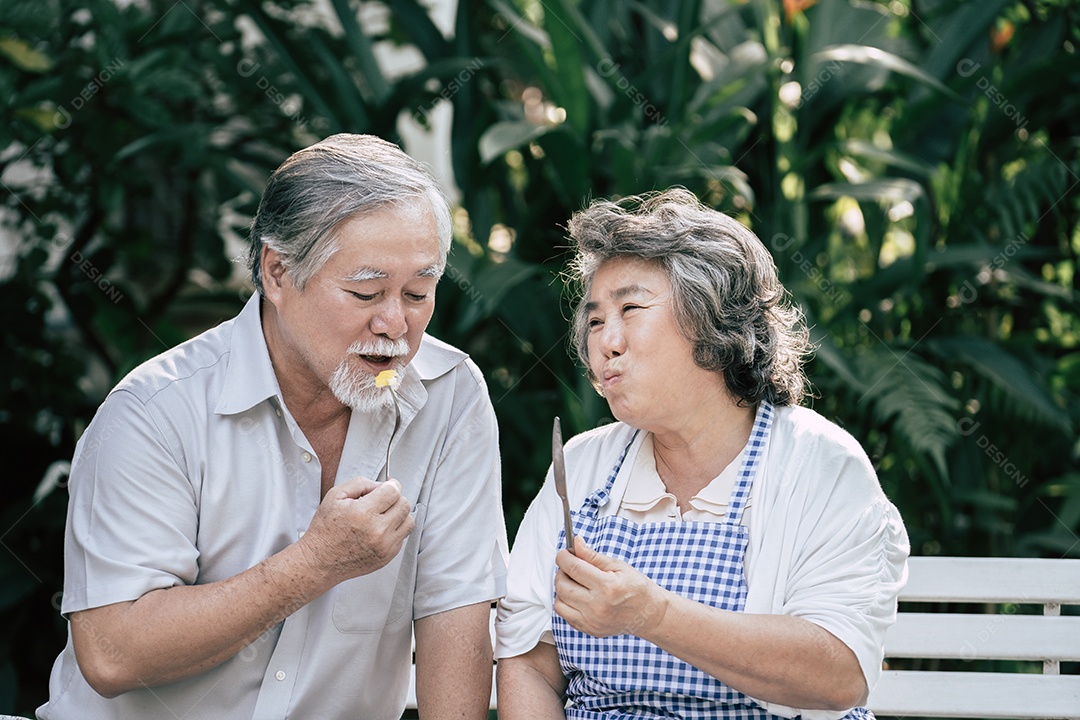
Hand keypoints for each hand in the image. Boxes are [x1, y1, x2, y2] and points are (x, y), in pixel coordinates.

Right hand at [298, 477, 414, 584]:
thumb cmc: (325, 530)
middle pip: (404, 504)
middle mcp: (377, 531)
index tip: (389, 485)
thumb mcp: (335, 496)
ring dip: (399, 514)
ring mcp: (385, 546)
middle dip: (394, 498)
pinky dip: (395, 530)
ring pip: (408, 521)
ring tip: (383, 515)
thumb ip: (361, 483)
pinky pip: (403, 536)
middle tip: (383, 500)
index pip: (393, 491)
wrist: (320, 561)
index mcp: (363, 513)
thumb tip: (381, 484)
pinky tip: (380, 529)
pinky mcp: (387, 557)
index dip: (392, 485)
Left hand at [553, 539, 669, 638]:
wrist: (648, 614)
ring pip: (559, 602)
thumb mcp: (618, 566)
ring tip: (573, 582)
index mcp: (607, 586)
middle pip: (562, 586)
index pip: (573, 568)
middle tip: (570, 566)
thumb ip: (593, 556)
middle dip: (561, 571)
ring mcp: (592, 621)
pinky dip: (566, 604)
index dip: (563, 557)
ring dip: (561, 589)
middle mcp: (597, 606)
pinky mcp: (589, 630)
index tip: (564, 553)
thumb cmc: (636, 588)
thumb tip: (576, 543)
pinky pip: (565, 616)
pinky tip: (577, 596)